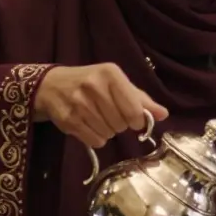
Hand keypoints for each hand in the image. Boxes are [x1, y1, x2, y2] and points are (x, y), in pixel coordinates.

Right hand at [33, 63, 168, 147]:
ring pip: (108, 134)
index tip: (133, 118)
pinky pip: (95, 141)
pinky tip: (88, 125)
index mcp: (111, 74)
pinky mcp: (68, 119)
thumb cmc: (91, 82)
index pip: (134, 110)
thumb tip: (163, 114)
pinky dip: (96, 138)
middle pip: (122, 124)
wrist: (52, 85)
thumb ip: (141, 99)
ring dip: (107, 131)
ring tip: (97, 118)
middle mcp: (94, 86)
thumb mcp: (116, 83)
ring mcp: (79, 103)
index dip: (137, 120)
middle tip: (110, 114)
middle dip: (120, 124)